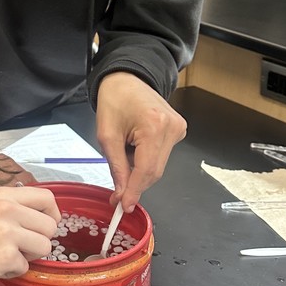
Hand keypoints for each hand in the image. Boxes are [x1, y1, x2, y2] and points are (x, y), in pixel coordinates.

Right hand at [0, 185, 60, 285]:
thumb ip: (13, 208)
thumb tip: (41, 218)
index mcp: (4, 195)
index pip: (47, 197)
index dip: (52, 214)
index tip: (43, 226)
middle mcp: (8, 209)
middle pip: (50, 226)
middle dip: (39, 240)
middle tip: (18, 246)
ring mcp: (8, 233)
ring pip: (45, 247)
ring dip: (28, 257)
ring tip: (5, 256)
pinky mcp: (6, 256)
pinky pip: (25, 267)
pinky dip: (12, 272)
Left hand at [95, 72, 186, 212]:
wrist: (126, 78)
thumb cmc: (114, 100)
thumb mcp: (107, 135)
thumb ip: (116, 166)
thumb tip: (122, 193)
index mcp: (154, 126)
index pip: (146, 169)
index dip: (134, 191)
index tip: (123, 206)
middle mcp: (172, 128)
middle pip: (155, 171)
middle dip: (135, 185)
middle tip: (117, 196)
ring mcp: (178, 128)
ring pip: (158, 166)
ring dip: (140, 170)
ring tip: (123, 154)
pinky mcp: (179, 130)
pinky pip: (162, 156)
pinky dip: (146, 160)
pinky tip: (135, 148)